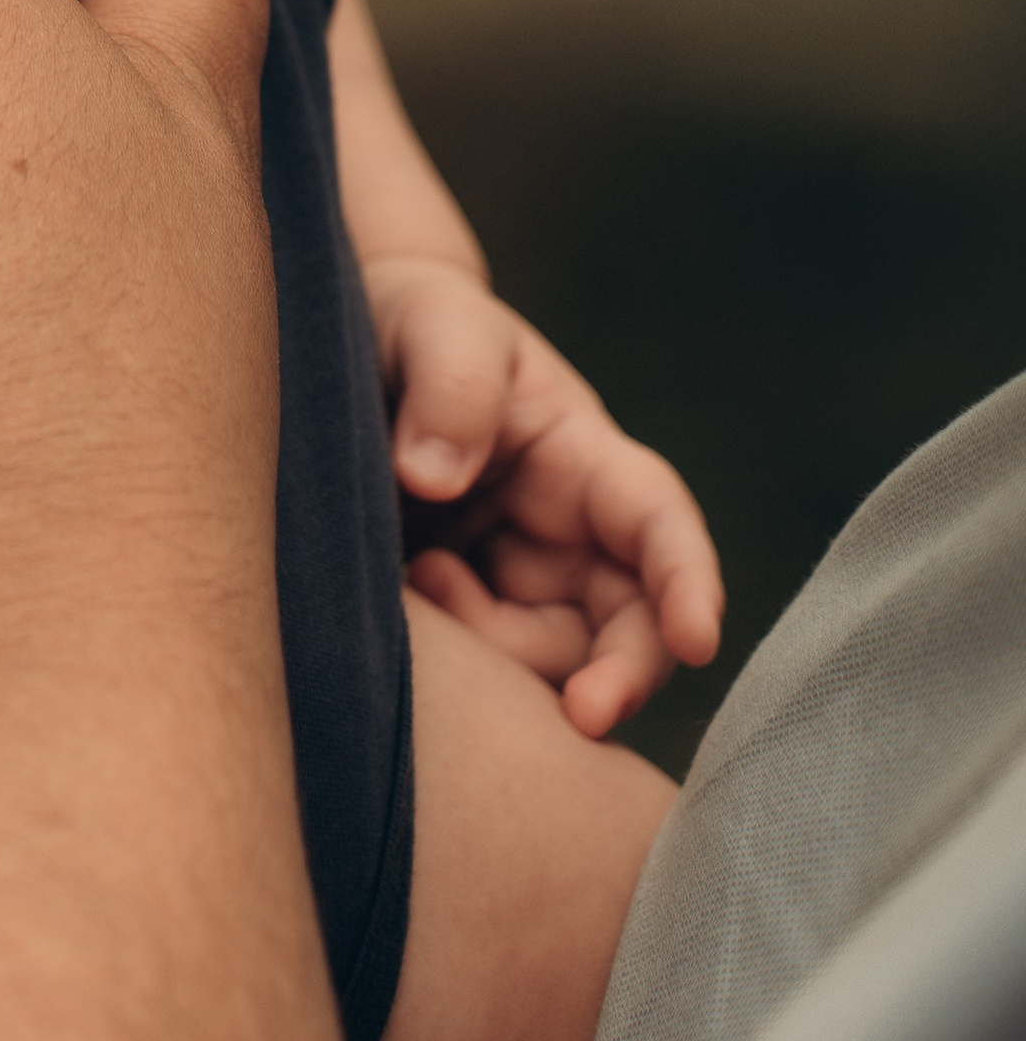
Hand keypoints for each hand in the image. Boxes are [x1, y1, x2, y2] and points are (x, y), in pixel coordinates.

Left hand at [369, 253, 722, 736]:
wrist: (341, 353)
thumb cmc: (412, 322)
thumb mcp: (433, 326)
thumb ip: (450, 386)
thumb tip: (435, 478)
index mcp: (579, 457)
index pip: (656, 521)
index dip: (688, 582)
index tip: (698, 641)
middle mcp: (565, 532)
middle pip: (628, 625)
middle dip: (618, 676)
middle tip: (578, 718)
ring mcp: (517, 581)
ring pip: (551, 663)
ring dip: (498, 653)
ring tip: (417, 579)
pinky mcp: (466, 615)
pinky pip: (486, 670)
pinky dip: (459, 663)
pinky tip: (402, 603)